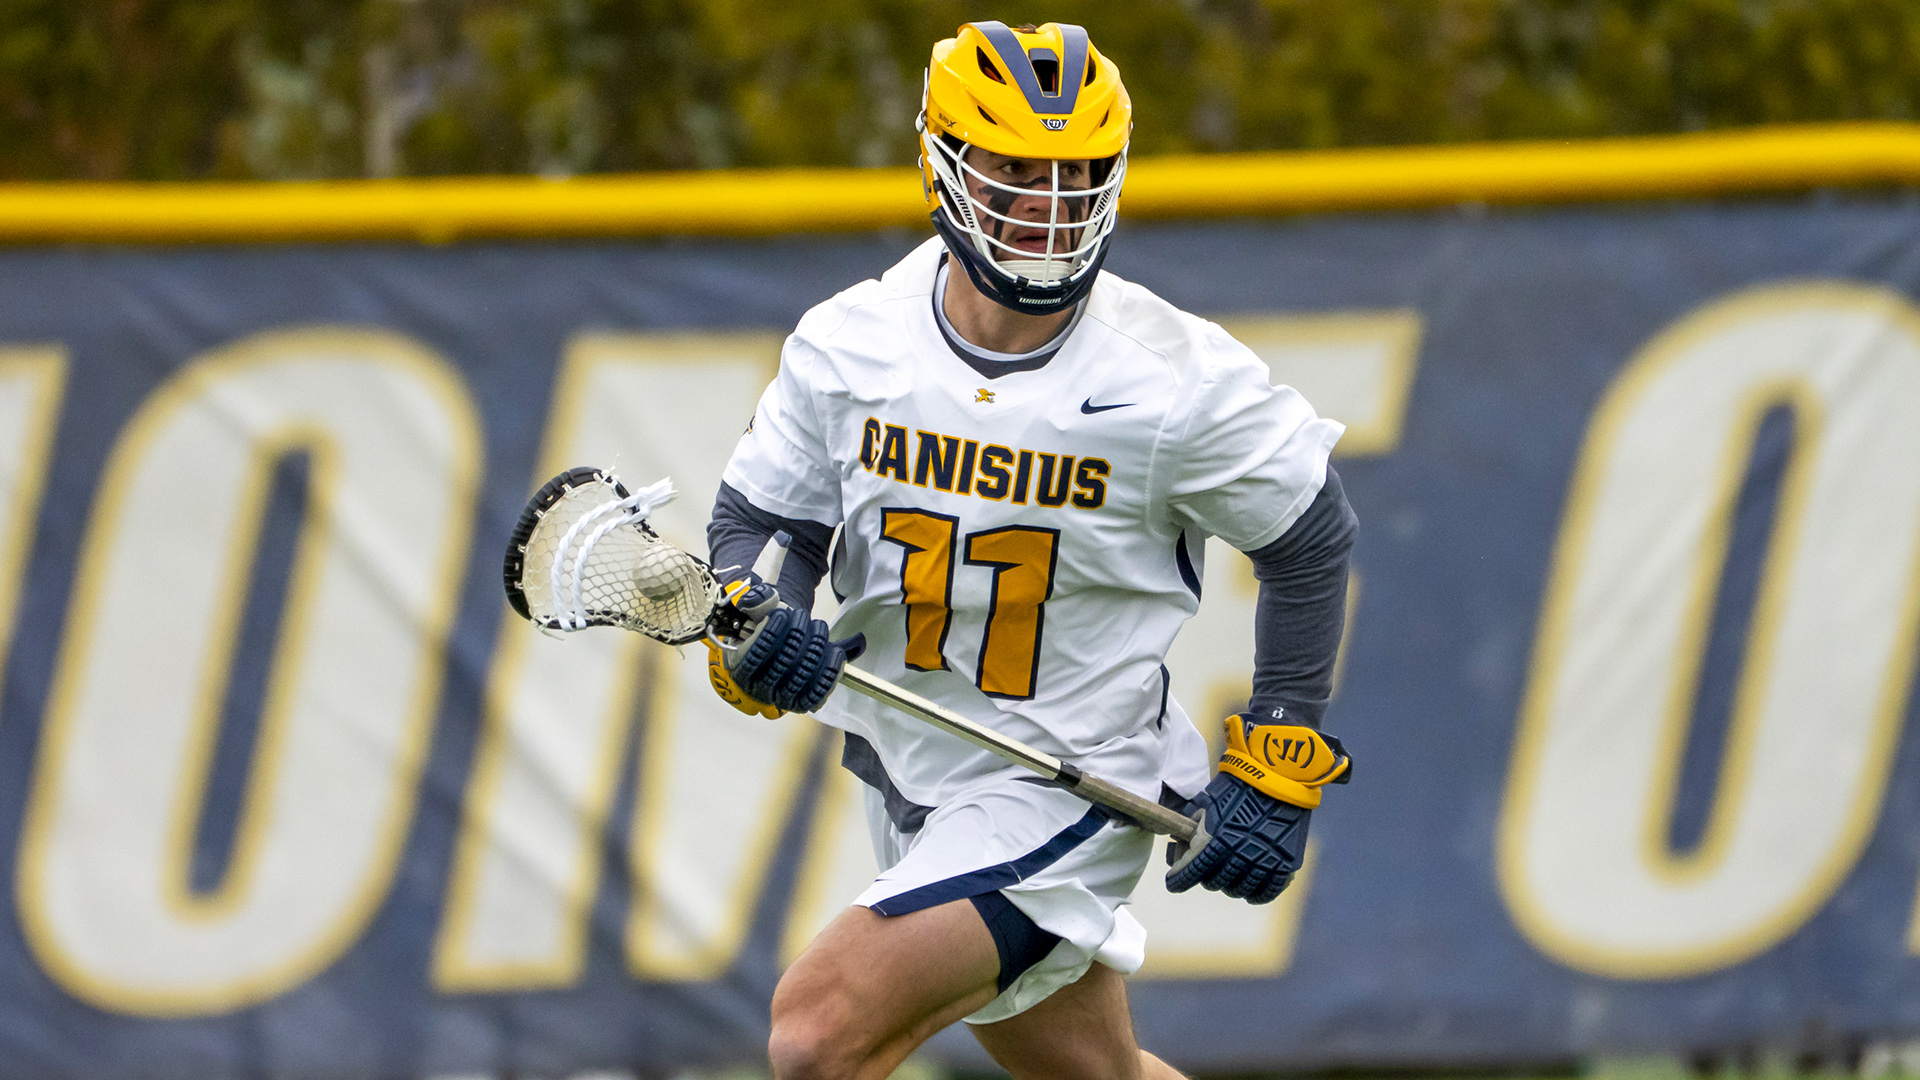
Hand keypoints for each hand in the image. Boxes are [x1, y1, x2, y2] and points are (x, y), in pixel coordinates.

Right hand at [712, 578, 863, 714]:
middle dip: (795, 636)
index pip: (752, 657)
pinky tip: (835, 651)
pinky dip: (829, 671)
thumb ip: (756, 599)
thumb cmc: (770, 621)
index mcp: (739, 667)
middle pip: (780, 667)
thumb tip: (753, 600)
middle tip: (802, 615)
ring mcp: (779, 698)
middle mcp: (757, 688)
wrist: (785, 635)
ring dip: (814, 648)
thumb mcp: (760, 605)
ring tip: (818, 626)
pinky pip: (817, 692)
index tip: (782, 613)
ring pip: (800, 678)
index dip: (769, 634)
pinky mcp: (801, 702)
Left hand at [1165, 714, 1351, 903]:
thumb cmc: (1239, 785)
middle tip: (1208, 869)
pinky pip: (1266, 892)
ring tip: (1230, 878)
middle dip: (1206, 876)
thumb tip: (1181, 841)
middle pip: (1214, 883)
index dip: (1177, 880)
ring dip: (1230, 885)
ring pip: (1238, 890)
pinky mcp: (1284, 866)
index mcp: (1213, 844)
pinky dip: (1256, 895)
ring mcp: (1262, 864)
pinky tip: (1251, 892)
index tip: (1173, 881)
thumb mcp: (1207, 802)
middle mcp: (1237, 859)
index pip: (1189, 874)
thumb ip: (1193, 825)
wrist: (1279, 776)